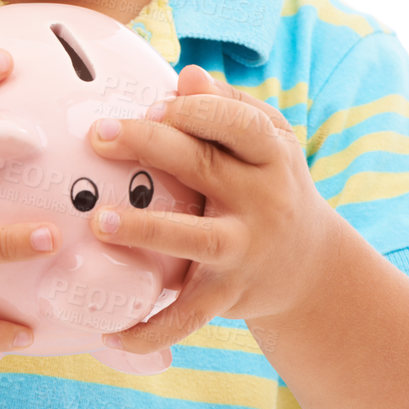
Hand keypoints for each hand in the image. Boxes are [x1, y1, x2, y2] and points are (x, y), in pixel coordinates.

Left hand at [85, 63, 337, 352]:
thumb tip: (186, 76)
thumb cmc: (269, 183)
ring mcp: (245, 251)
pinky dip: (150, 330)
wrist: (310, 267)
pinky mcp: (228, 295)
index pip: (238, 124)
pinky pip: (187, 316)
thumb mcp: (267, 141)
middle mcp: (262, 201)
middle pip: (205, 168)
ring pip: (195, 240)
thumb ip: (227, 106)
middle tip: (98, 135)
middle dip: (150, 146)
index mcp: (271, 155)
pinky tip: (109, 332)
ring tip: (99, 220)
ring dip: (147, 230)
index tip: (154, 105)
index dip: (196, 112)